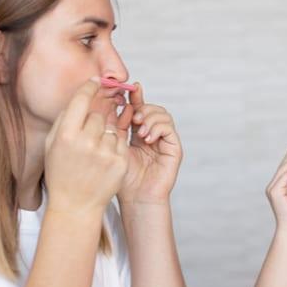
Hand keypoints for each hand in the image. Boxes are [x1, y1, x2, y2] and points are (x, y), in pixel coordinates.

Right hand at [44, 78, 128, 212]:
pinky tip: (104, 158)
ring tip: (94, 151)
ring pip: (111, 127)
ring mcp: (106, 153)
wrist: (76, 206)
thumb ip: (65, 119)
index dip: (90, 87)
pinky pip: (121, 141)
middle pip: (98, 114)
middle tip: (88, 135)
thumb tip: (82, 94)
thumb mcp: (52, 145)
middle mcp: (86, 143)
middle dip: (94, 120)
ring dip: (105, 133)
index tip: (96, 81)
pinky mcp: (120, 162)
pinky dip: (114, 145)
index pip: (82, 100)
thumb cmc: (61, 173)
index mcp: (65, 136)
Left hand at [114, 82, 181, 204]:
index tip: (130, 88)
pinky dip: (158, 127)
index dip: (136, 96)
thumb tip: (113, 102)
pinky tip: (147, 138)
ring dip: (150, 117)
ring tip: (139, 130)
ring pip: (163, 114)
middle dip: (143, 107)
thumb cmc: (123, 178)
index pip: (139, 108)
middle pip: (153, 107)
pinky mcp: (174, 148)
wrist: (136, 198)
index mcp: (138, 132)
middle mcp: (153, 134)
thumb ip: (116, 126)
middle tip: (133, 118)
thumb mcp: (115, 146)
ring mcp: (165, 141)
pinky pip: (169, 127)